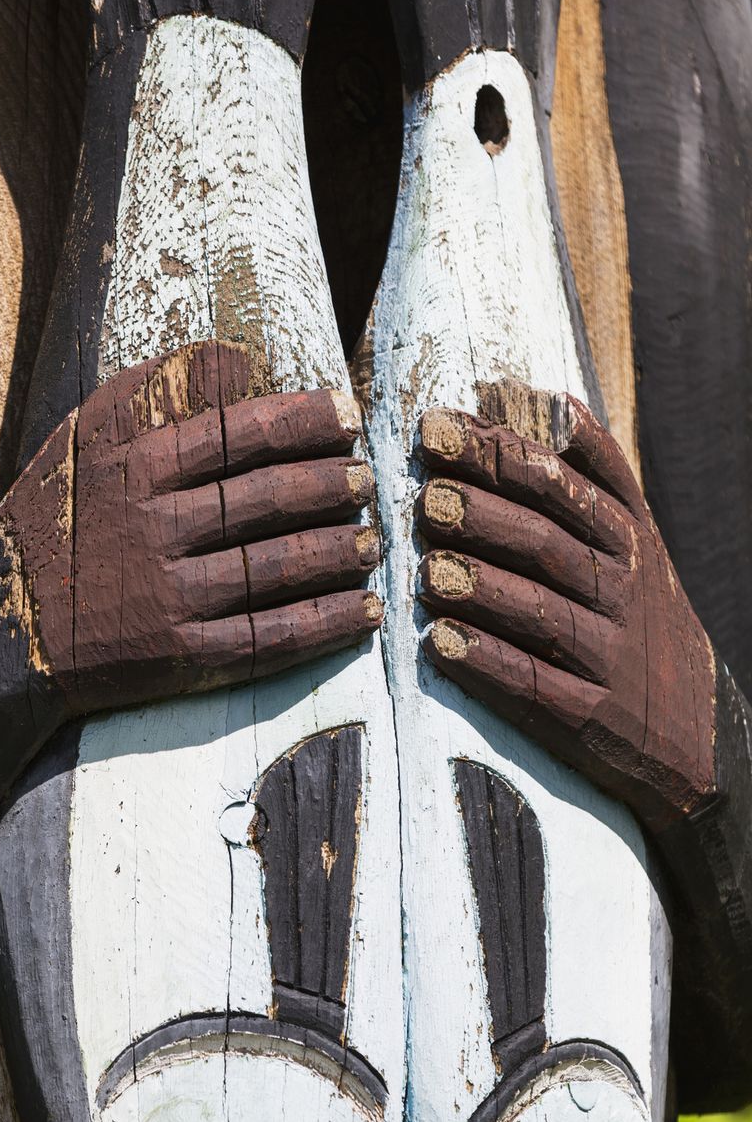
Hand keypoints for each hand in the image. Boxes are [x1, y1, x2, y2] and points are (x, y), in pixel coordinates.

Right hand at [0, 341, 381, 719]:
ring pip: (278, 568)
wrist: (1, 626)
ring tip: (371, 539)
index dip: (306, 423)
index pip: (241, 434)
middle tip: (365, 479)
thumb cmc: (51, 520)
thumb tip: (235, 355)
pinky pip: (269, 637)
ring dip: (339, 552)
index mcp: (134, 470)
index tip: (346, 419)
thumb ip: (152, 391)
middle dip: (333, 485)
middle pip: (269, 499)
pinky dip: (325, 624)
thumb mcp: (82, 440)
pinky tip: (364, 610)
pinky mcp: (180, 656)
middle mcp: (154, 530)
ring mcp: (169, 597)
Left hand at [415, 391, 716, 831]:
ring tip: (427, 572)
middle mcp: (621, 589)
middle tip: (427, 499)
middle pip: (549, 542)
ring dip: (482, 589)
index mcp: (626, 537)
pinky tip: (442, 645)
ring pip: (542, 611)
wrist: (695, 727)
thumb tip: (535, 394)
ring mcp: (607, 654)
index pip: (560, 483)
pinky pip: (537, 684)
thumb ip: (590, 471)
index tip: (435, 426)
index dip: (499, 453)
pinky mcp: (590, 715)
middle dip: (485, 516)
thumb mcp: (635, 537)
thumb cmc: (638, 614)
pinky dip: (488, 663)